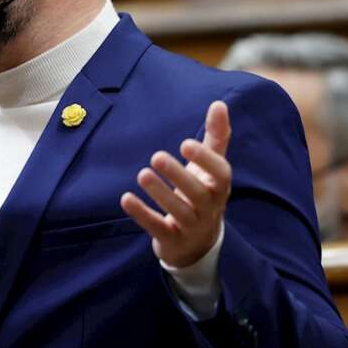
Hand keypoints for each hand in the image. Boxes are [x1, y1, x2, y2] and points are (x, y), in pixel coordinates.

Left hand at [121, 100, 231, 267]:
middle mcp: (210, 208)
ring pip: (178, 211)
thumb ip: (217, 136)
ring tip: (143, 174)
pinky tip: (125, 198)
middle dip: (179, 175)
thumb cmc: (203, 193)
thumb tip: (219, 103)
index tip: (185, 143)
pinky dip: (142, 214)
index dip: (205, 159)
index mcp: (219, 187)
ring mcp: (192, 226)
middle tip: (156, 156)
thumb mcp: (212, 167)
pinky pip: (158, 228)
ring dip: (160, 193)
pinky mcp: (172, 240)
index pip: (221, 173)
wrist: (198, 243)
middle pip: (198, 193)